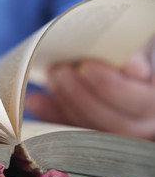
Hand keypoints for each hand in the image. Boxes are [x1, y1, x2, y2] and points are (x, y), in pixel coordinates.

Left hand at [25, 38, 154, 139]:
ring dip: (66, 103)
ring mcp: (117, 132)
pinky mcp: (90, 136)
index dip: (112, 87)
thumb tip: (132, 67)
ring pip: (91, 131)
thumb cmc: (131, 45)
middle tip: (60, 71)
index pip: (142, 103)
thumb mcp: (139, 40)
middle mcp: (145, 123)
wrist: (117, 54)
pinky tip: (34, 99)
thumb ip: (137, 51)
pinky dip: (51, 116)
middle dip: (80, 95)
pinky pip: (70, 132)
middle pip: (114, 122)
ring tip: (52, 76)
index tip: (85, 66)